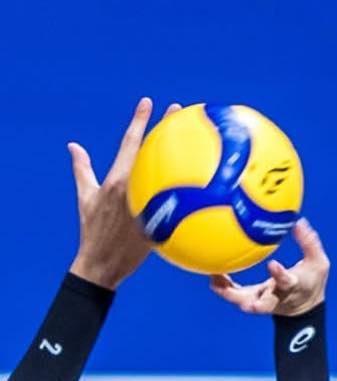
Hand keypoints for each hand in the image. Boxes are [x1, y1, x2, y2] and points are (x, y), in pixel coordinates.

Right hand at [68, 97, 180, 289]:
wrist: (102, 263)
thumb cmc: (92, 230)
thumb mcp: (84, 197)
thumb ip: (82, 169)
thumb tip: (73, 146)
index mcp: (117, 180)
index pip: (130, 144)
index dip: (140, 121)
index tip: (149, 103)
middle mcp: (135, 190)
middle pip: (155, 156)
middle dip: (166, 131)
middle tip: (181, 110)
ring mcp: (149, 208)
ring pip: (169, 179)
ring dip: (183, 161)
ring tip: (197, 143)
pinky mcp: (159, 226)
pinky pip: (177, 211)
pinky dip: (189, 198)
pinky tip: (204, 190)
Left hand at [208, 219, 328, 314]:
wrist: (304, 307)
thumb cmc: (312, 281)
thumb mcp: (319, 263)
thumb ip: (309, 243)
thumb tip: (299, 220)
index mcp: (293, 287)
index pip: (287, 282)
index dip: (279, 274)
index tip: (272, 264)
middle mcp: (277, 297)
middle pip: (265, 304)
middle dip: (254, 304)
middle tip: (244, 301)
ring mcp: (263, 301)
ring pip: (244, 300)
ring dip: (228, 292)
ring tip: (213, 278)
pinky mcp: (252, 300)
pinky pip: (234, 294)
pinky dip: (222, 287)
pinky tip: (212, 273)